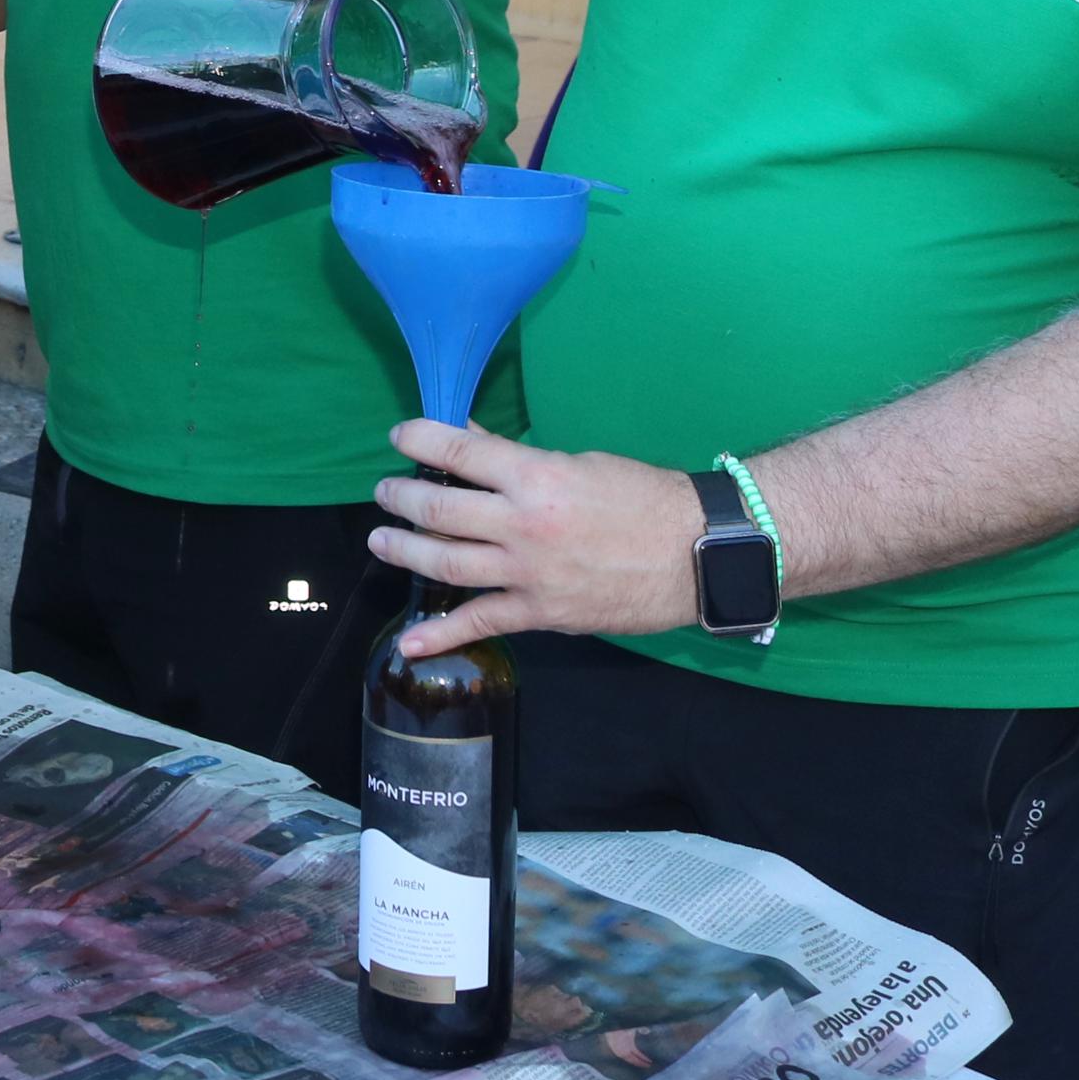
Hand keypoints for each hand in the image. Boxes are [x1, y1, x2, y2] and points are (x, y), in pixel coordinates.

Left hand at [368, 421, 701, 654]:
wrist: (697, 553)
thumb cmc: (645, 497)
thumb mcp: (579, 462)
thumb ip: (520, 458)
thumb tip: (471, 441)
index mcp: (536, 477)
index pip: (459, 453)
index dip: (419, 440)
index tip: (400, 437)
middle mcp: (523, 525)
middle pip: (440, 510)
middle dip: (401, 497)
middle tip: (385, 492)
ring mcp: (528, 573)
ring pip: (445, 563)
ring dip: (404, 550)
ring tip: (381, 540)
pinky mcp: (541, 612)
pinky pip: (482, 622)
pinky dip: (442, 635)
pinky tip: (411, 642)